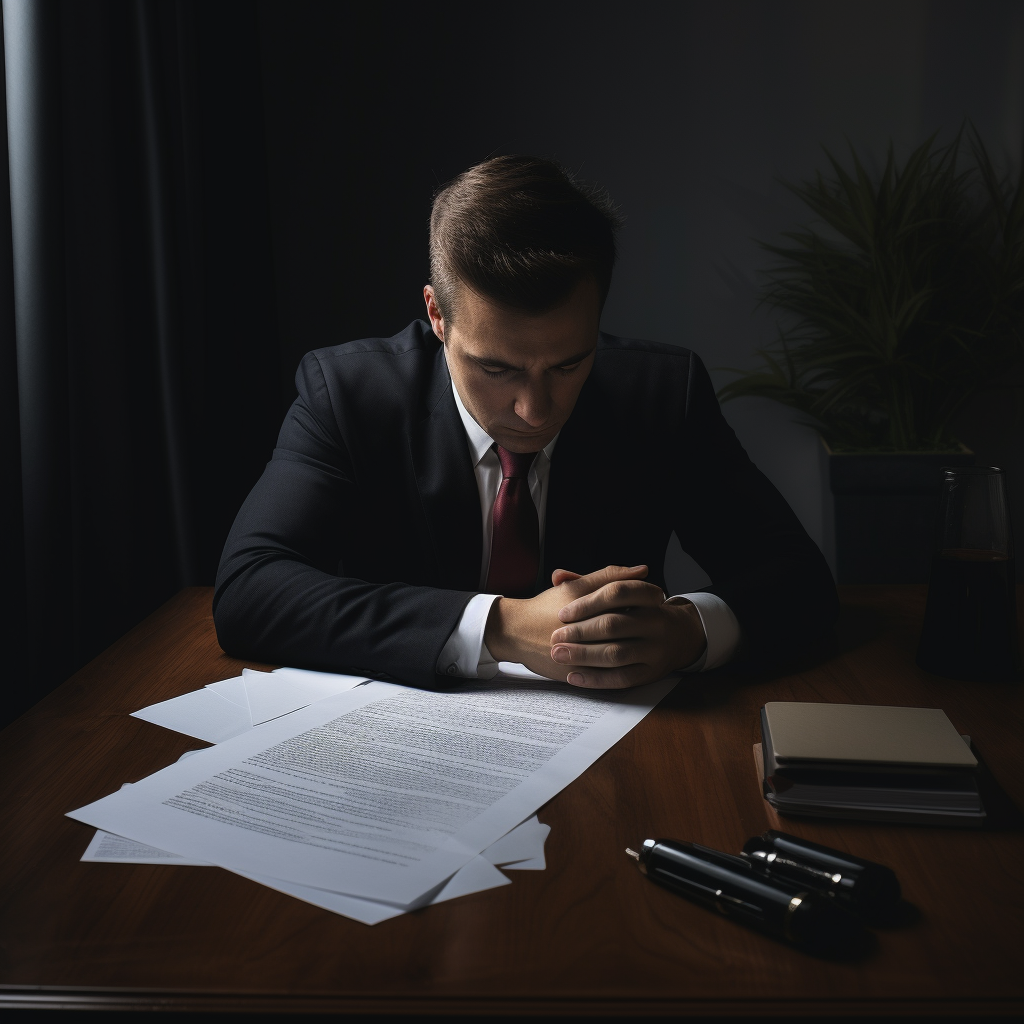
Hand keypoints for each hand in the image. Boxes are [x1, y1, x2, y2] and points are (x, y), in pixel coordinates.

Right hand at [484, 565, 650, 681]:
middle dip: (647, 621)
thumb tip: (642, 571)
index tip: (658, 596)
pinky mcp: (578, 671)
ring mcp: (582, 653)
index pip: (628, 596)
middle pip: (627, 625)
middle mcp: (585, 629)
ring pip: (620, 652)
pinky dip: (623, 666)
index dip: (648, 595)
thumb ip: (608, 577)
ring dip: (638, 645)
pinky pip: (608, 674)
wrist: (515, 632)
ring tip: (646, 637)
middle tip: (659, 616)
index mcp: (587, 603)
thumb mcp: (575, 587)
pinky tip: (632, 659)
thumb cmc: (546, 606)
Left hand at [549, 566, 706, 688]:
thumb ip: (592, 583)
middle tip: (555, 636)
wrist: (680, 637)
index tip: (563, 613)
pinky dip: (596, 678)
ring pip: (616, 653)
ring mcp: (655, 650)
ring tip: (559, 654)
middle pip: (614, 624)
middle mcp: (656, 623)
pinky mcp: (651, 673)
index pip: (618, 592)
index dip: (587, 602)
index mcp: (650, 598)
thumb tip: (558, 576)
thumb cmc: (639, 612)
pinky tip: (573, 676)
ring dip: (584, 655)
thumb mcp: (624, 593)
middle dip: (580, 631)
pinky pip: (622, 679)